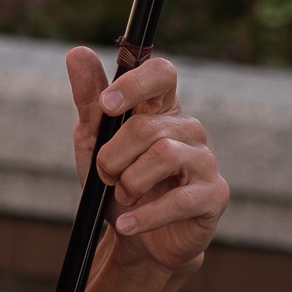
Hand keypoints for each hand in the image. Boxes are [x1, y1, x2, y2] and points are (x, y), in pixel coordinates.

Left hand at [66, 48, 228, 274]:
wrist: (135, 239)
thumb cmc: (116, 181)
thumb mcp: (93, 140)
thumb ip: (89, 99)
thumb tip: (77, 53)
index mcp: (162, 108)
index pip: (162, 73)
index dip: (135, 84)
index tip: (107, 105)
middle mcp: (189, 129)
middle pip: (147, 126)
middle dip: (113, 156)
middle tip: (105, 176)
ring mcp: (205, 161)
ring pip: (163, 156)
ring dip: (128, 183)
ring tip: (122, 197)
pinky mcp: (214, 195)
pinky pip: (178, 200)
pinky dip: (144, 216)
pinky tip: (126, 224)